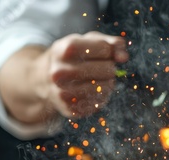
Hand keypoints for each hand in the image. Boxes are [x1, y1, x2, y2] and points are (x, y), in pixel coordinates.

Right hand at [0, 31, 128, 123]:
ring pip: (105, 88)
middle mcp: (60, 72)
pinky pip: (99, 103)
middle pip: (108, 69)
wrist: (44, 78)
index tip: (104, 53)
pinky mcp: (69, 109)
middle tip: (104, 68)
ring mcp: (63, 92)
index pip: (105, 49)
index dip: (110, 51)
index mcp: (65, 49)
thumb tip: (124, 57)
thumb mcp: (88, 42)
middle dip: (111, 68)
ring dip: (109, 83)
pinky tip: (93, 90)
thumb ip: (111, 43)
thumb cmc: (74, 56)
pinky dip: (102, 96)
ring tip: (99, 79)